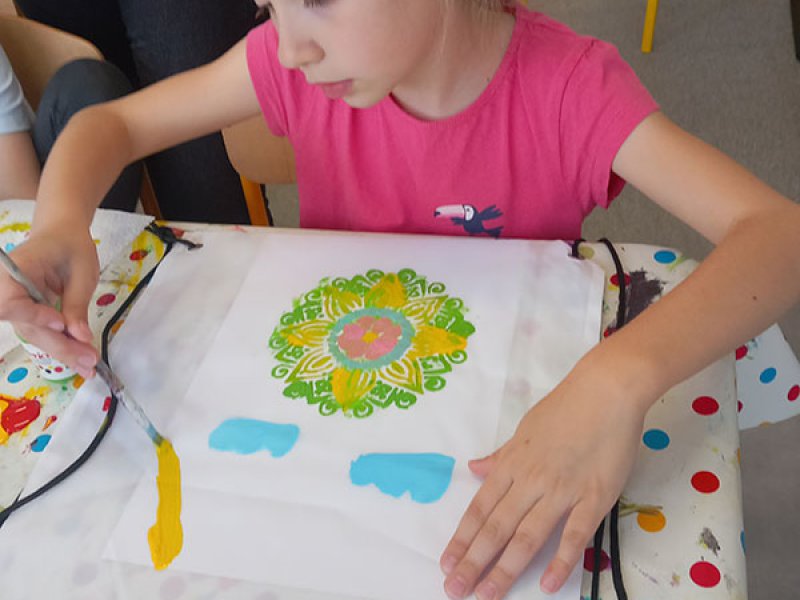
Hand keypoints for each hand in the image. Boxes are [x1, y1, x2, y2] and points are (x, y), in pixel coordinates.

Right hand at [0, 227, 99, 376]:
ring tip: (89, 365)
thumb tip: (80, 337)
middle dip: (59, 345)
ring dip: (63, 351)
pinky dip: (62, 346)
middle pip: (27, 326)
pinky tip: (81, 360)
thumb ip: (77, 304)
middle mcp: (9, 289)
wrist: (62, 235)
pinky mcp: (30, 313)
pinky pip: (42, 333)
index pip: (11, 303)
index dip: (33, 317)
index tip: (61, 324)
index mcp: (17, 269)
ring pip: (35, 335)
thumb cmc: (71, 246)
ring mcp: (18, 303)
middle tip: (89, 360)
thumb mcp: (82, 272)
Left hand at [440, 367, 646, 598]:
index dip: (462, 539)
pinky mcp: (594, 498)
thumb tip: (474, 469)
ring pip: (526, 536)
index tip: (446, 563)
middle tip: (454, 589)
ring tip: (487, 595)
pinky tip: (548, 585)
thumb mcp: (524, 430)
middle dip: (473, 562)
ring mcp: (562, 491)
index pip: (480, 509)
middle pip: (496, 528)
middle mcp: (530, 481)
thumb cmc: (565, 407)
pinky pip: (574, 535)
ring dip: (505, 569)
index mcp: (512, 464)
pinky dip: (561, 561)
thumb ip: (500, 456)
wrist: (606, 390)